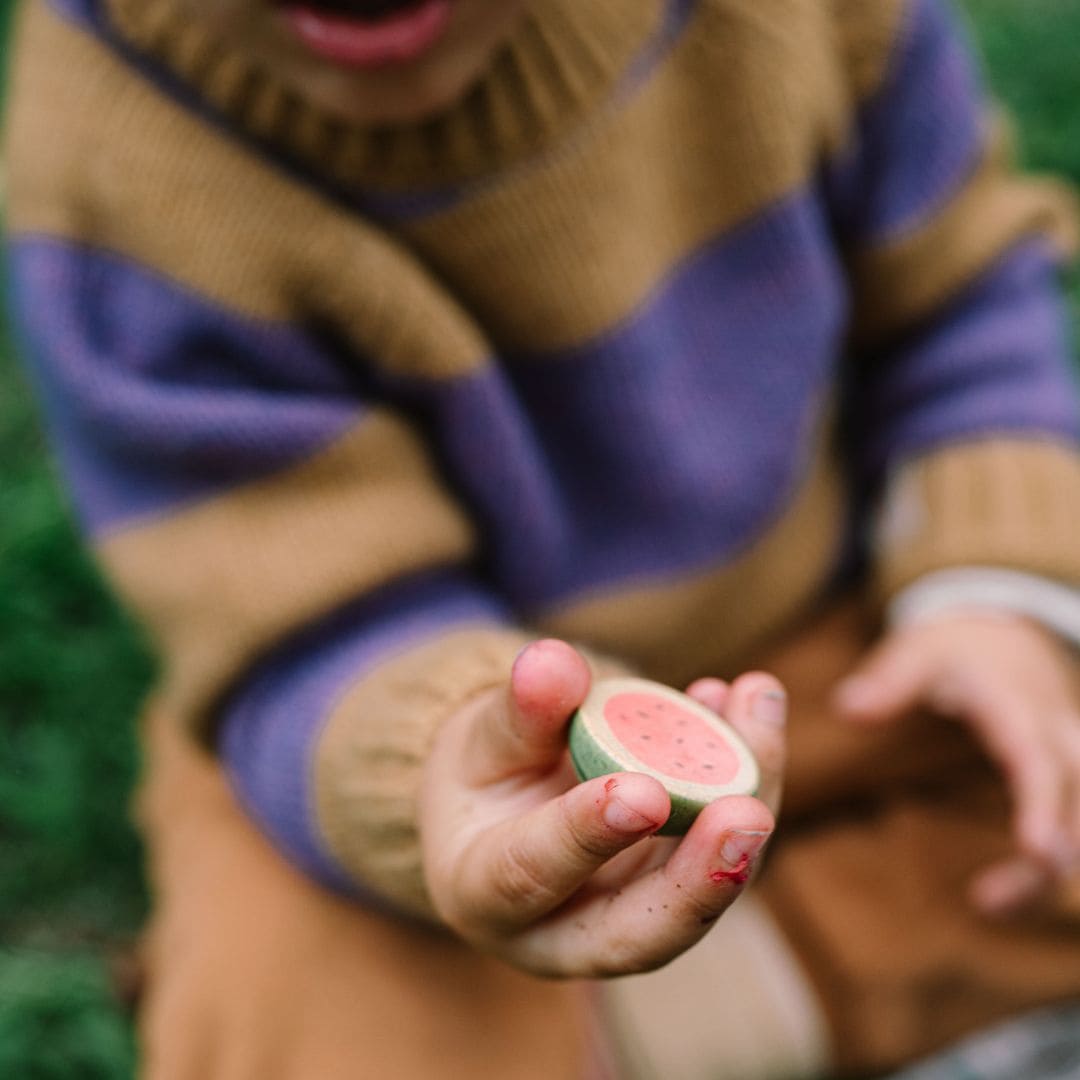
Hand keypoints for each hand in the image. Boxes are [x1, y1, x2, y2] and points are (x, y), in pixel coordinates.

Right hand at [419, 640, 785, 977]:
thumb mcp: (482, 736)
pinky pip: (721, 845)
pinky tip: (749, 700)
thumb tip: (551, 661)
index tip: (640, 791)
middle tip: (748, 815)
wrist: (510, 803)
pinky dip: (746, 774)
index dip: (585, 836)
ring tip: (755, 705)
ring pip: (702, 886)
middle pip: (642, 931)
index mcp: (485, 897)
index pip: (532, 876)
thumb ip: (519, 710)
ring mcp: (633, 919)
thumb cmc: (483, 774)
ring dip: (745, 799)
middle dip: (702, 878)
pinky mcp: (679, 890)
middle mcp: (564, 933)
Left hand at [834, 614, 1079, 915]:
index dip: (1042, 807)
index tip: (1037, 851)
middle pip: (1079, 806)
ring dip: (1045, 874)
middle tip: (996, 900)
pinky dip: (1046, 869)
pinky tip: (1002, 898)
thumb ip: (886, 681)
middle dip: (1055, 855)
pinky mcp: (1068, 781)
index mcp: (1019, 710)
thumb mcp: (918, 651)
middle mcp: (1056, 738)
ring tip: (988, 904)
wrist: (1005, 634)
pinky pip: (1075, 830)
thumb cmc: (955, 649)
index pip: (1039, 762)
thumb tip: (847, 709)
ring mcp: (1069, 761)